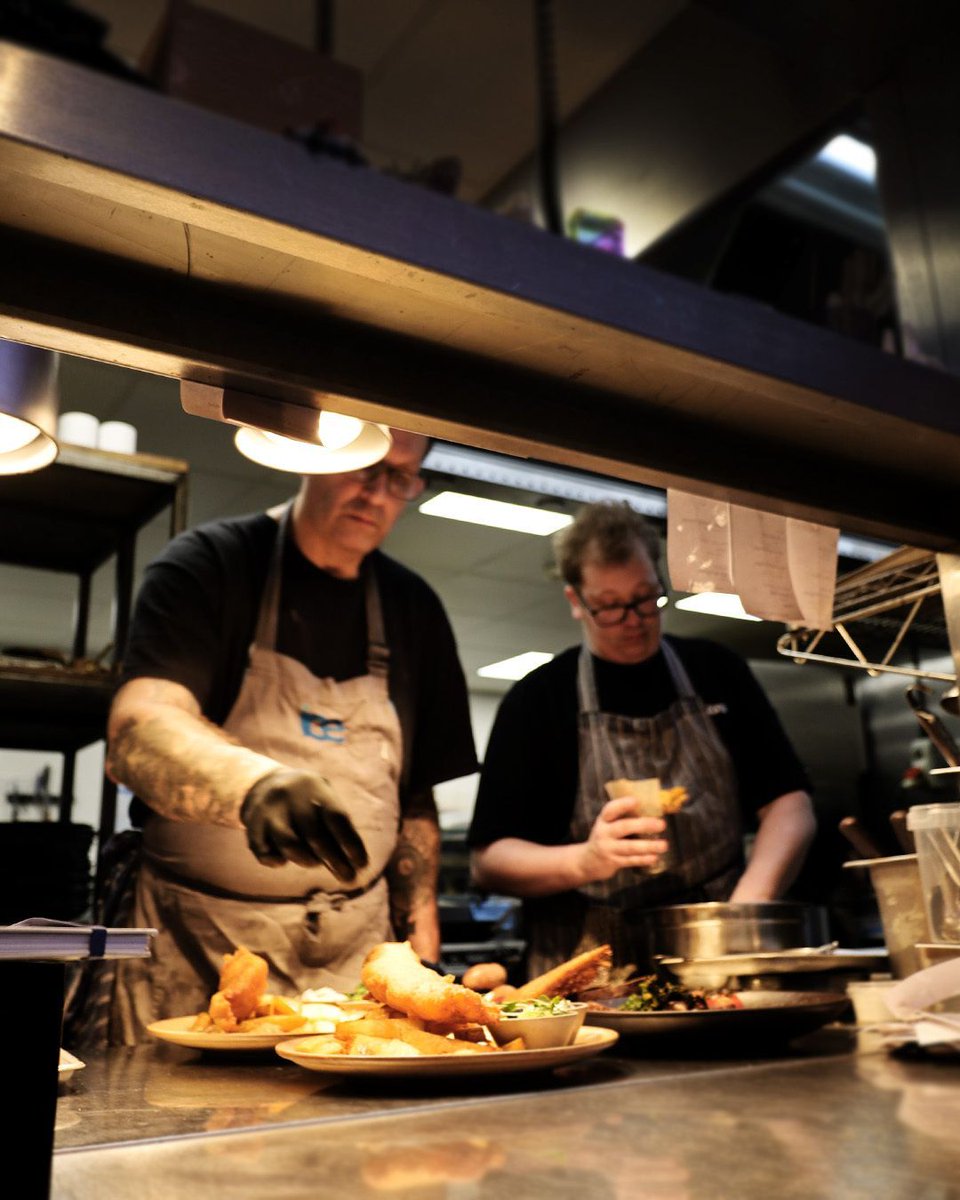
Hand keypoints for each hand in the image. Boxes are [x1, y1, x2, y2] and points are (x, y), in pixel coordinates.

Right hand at [240, 768, 368, 879]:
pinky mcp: (252, 827)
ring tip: (314, 862)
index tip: (362, 865)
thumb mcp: (324, 798)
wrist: (264, 783)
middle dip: (335, 861)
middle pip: (315, 836)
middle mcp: (290, 797)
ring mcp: (269, 812)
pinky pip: (265, 853)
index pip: (337, 818)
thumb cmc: (307, 799)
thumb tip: (357, 862)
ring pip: (290, 846)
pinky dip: (276, 861)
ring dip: (307, 860)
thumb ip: (338, 824)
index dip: (350, 844)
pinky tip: (283, 860)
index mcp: (314, 787)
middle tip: (349, 878)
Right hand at [579, 796, 667, 882]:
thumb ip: (623, 818)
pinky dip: (643, 859)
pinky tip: (655, 857)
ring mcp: (608, 849)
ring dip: (648, 846)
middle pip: (623, 827)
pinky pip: (631, 861)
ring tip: (664, 845)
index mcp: (604, 820)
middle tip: (661, 824)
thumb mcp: (608, 825)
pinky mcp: (613, 862)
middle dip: (643, 825)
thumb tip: (652, 811)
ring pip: (630, 847)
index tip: (636, 800)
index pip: (610, 810)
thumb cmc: (605, 837)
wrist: (587, 861)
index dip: (622, 804)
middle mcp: (604, 833)